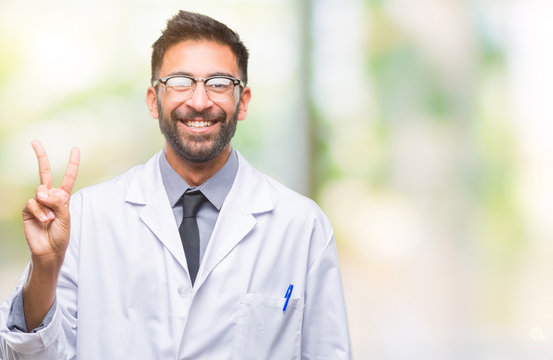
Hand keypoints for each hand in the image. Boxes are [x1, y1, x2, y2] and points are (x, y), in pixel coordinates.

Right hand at [22, 140, 79, 264]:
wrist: (49, 250)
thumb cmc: (61, 234)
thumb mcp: (66, 216)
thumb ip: (57, 202)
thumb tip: (42, 191)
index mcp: (63, 197)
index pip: (68, 177)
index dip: (72, 163)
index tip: (75, 149)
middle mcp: (50, 196)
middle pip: (44, 172)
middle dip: (41, 156)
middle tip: (35, 141)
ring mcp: (38, 202)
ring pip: (40, 192)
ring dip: (46, 206)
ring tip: (50, 219)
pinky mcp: (28, 209)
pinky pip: (33, 202)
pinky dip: (39, 212)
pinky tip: (43, 221)